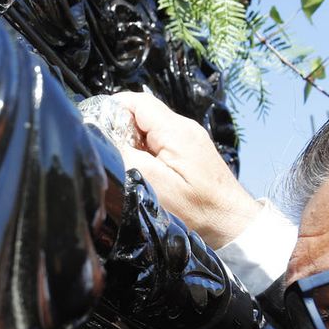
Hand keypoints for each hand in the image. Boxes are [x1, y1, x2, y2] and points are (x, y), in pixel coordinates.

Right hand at [111, 91, 260, 248]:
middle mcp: (184, 129)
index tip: (94, 129)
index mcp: (176, 131)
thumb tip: (103, 139)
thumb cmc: (200, 211)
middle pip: (141, 114)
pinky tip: (145, 174)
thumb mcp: (157, 186)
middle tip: (111, 155)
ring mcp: (189, 140)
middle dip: (119, 130)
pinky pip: (160, 143)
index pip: (136, 101)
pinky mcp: (190, 153)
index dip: (110, 110)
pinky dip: (146, 155)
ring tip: (128, 167)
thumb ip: (128, 158)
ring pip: (148, 130)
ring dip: (132, 145)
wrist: (234, 226)